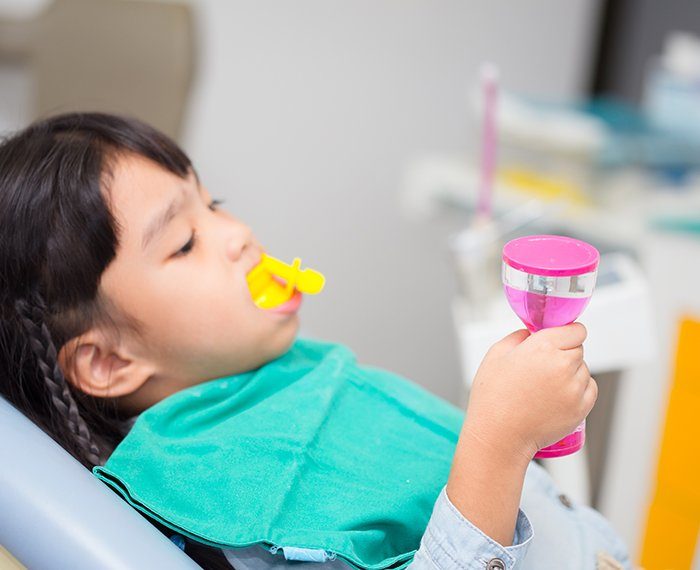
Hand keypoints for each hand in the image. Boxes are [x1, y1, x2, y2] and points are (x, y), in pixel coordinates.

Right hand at [462, 323, 596, 462]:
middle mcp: (562, 365)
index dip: (566, 333)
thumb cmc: (493, 397)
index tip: (558, 339)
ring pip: (584, 370)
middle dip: (564, 353)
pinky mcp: (581, 408)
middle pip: (578, 349)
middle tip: (543, 367)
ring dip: (571, 373)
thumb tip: (532, 333)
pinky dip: (578, 390)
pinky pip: (589, 389)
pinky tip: (556, 396)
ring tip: (546, 386)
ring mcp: (574, 388)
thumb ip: (518, 336)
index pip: (575, 330)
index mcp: (542, 347)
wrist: (499, 435)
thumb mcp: (496, 354)